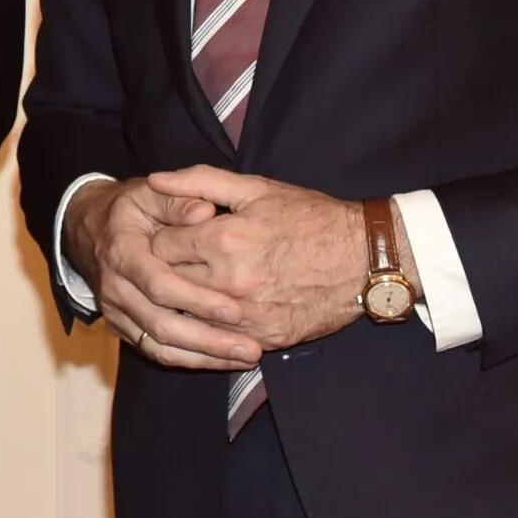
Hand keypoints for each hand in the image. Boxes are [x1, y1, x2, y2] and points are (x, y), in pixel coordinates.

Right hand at [65, 177, 261, 371]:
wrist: (89, 230)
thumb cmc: (129, 210)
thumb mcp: (149, 193)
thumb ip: (178, 200)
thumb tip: (206, 212)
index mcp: (123, 254)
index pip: (159, 285)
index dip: (197, 300)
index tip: (235, 310)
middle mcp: (116, 289)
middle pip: (161, 325)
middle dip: (208, 340)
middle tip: (250, 348)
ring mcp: (118, 313)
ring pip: (159, 346)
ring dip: (204, 357)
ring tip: (245, 357)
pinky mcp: (124, 328)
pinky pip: (156, 352)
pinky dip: (190, 360)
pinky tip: (223, 360)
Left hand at [153, 167, 376, 351]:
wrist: (363, 259)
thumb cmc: (310, 218)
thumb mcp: (256, 188)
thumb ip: (199, 181)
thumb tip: (155, 179)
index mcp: (224, 239)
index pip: (160, 247)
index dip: (163, 239)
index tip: (173, 236)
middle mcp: (230, 282)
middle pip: (169, 283)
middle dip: (168, 270)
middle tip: (181, 260)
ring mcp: (246, 316)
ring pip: (188, 315)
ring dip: (186, 301)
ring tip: (196, 284)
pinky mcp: (263, 338)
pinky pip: (218, 339)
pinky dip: (211, 325)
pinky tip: (219, 308)